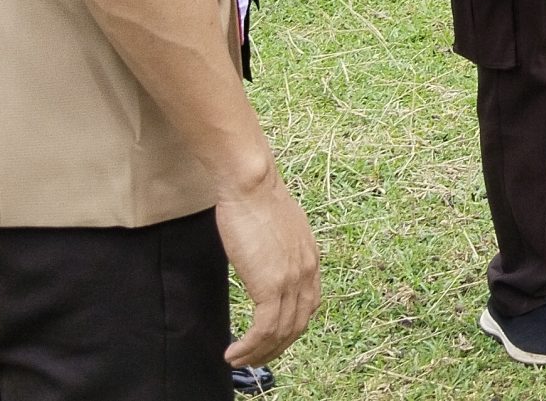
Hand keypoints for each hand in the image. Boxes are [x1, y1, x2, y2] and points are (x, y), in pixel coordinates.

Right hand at [214, 166, 319, 367]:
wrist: (251, 184)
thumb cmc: (256, 198)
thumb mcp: (279, 228)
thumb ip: (280, 248)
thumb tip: (268, 256)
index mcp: (311, 259)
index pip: (309, 305)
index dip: (291, 327)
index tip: (272, 338)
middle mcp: (308, 272)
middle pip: (298, 325)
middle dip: (276, 348)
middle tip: (254, 359)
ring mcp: (292, 280)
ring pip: (281, 333)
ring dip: (259, 353)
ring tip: (238, 361)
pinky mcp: (271, 285)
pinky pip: (264, 330)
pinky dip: (250, 347)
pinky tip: (234, 353)